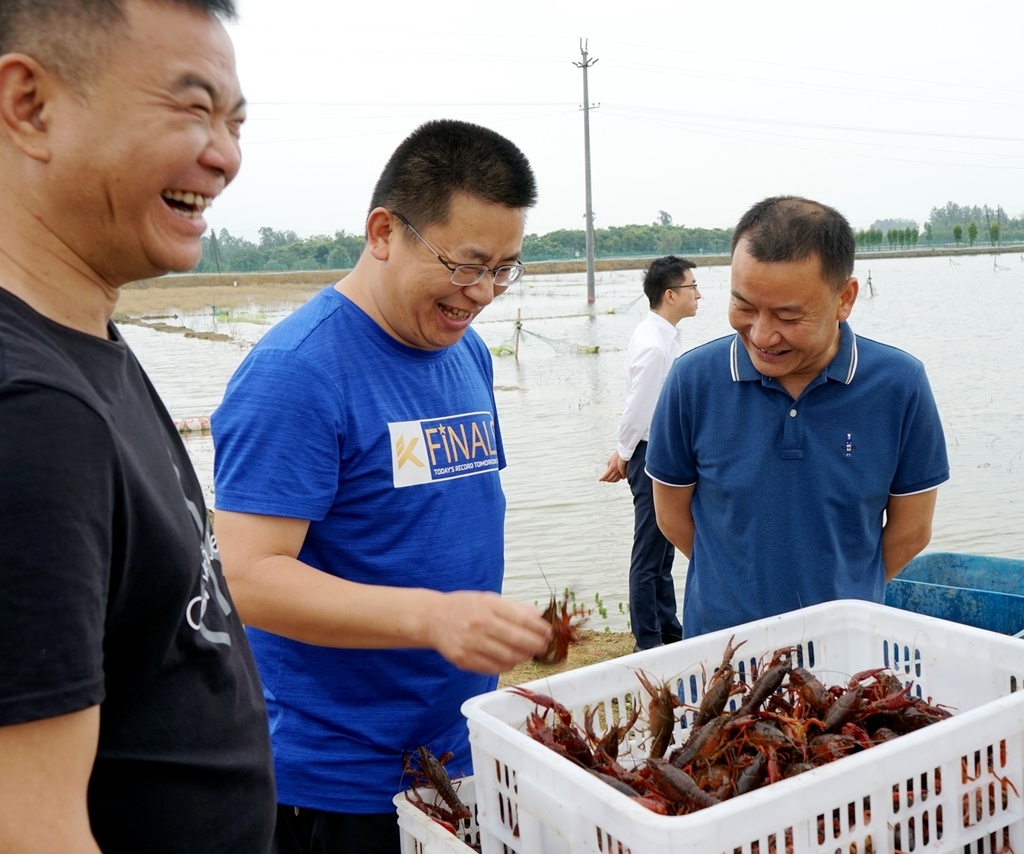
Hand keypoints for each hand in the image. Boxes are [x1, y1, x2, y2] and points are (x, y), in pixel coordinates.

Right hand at [426, 592, 552, 674]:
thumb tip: (539, 615)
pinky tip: (512, 660)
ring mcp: (470, 644)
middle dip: (536, 645)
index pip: (522, 619)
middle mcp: (478, 624)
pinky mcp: (464, 660)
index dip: (539, 629)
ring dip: (523, 657)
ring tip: (528, 653)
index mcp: (487, 606)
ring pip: (508, 657)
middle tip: (543, 646)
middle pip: (517, 640)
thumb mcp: (488, 599)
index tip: (548, 632)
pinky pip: (493, 668)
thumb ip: (514, 607)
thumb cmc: (463, 607)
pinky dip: (508, 665)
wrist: (433, 618)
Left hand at [598, 451, 627, 482]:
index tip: (599, 480)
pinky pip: (619, 479)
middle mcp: (617, 471)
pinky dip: (615, 480)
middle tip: (603, 480)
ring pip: (614, 480)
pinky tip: (613, 479)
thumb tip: (608, 473)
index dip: (602, 478)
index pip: (605, 475)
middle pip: (610, 479)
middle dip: (605, 480)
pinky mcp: (624, 473)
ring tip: (607, 480)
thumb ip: (608, 468)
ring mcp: (621, 473)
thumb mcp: (609, 461)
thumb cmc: (616, 456)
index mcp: (612, 467)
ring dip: (610, 481)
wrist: (624, 454)